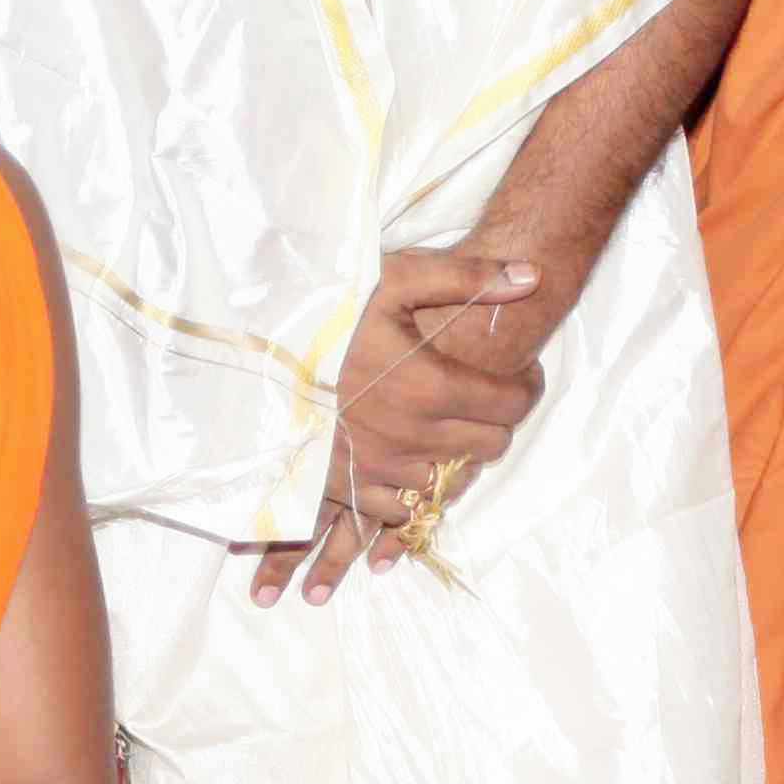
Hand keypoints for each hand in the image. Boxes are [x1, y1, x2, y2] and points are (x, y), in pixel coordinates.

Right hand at [258, 249, 546, 608]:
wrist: (252, 351)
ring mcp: (377, 468)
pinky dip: (409, 489)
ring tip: (443, 424)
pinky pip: (398, 508)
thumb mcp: (395, 276)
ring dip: (454, 455)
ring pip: (448, 480)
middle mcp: (411, 437)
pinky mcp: (345, 488)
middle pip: (489, 446)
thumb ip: (467, 276)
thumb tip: (531, 277)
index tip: (523, 377)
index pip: (511, 405)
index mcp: (429, 386)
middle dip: (497, 421)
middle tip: (487, 397)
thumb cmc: (327, 310)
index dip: (526, 389)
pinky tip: (407, 461)